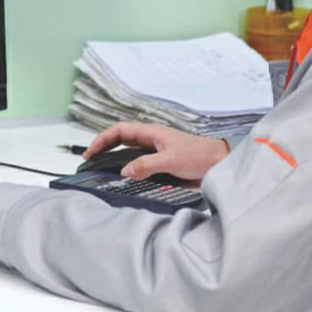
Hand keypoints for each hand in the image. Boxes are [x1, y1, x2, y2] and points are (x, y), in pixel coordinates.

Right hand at [83, 122, 230, 181]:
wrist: (221, 165)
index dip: (102, 139)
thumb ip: (146, 165)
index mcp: (151, 133)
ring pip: (129, 154)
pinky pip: (140, 166)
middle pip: (121, 141)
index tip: (90, 153)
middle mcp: (152, 141)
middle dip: (104, 149)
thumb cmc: (200, 156)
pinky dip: (129, 171)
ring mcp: (156, 153)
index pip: (119, 131)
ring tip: (102, 172)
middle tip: (90, 162)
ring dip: (115, 161)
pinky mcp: (162, 165)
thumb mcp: (171, 160)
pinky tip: (124, 181)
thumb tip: (124, 171)